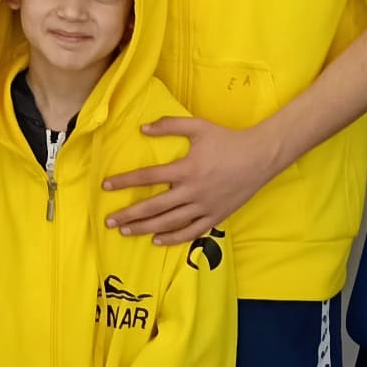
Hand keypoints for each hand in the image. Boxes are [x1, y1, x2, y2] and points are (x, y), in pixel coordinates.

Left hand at [101, 116, 282, 244]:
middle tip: (109, 221)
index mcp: (186, 169)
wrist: (260, 157)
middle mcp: (193, 191)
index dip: (125, 181)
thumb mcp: (197, 127)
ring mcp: (205, 207)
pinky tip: (157, 240)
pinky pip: (192, 232)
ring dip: (146, 228)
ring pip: (170, 222)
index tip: (106, 186)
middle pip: (155, 206)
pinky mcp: (216, 216)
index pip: (148, 177)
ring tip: (126, 232)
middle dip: (130, 215)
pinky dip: (174, 238)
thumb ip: (169, 125)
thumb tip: (142, 128)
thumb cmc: (226, 140)